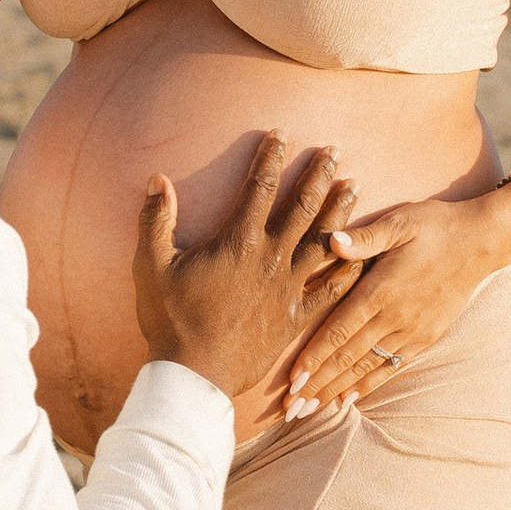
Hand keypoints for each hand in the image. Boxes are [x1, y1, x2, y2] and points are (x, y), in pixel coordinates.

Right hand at [132, 139, 361, 441]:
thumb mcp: (150, 266)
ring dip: (340, 211)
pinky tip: (360, 254)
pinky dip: (347, 269)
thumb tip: (156, 179)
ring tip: (354, 185)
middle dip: (319, 174)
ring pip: (324, 241)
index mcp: (237, 241)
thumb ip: (155, 219)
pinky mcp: (297, 318)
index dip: (271, 157)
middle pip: (302, 207)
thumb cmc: (170, 320)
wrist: (194, 375)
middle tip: (335, 150)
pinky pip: (331, 290)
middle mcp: (269, 259)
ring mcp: (288, 289)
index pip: (259, 187)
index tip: (282, 134)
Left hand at [304, 185, 510, 401]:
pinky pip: (391, 367)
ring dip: (336, 390)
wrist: (482, 242)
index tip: (292, 380)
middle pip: (348, 358)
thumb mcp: (400, 221)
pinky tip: (347, 400)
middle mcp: (395, 317)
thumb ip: (365, 237)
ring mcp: (412, 331)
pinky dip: (368, 385)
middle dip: (317, 384)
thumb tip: (332, 240)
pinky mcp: (425, 338)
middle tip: (290, 409)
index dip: (314, 357)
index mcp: (382, 289)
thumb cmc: (435, 226)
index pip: (340, 330)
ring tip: (310, 411)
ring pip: (366, 368)